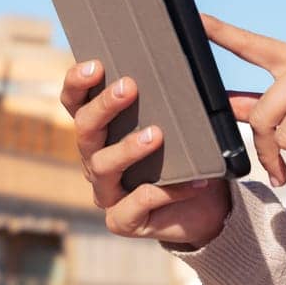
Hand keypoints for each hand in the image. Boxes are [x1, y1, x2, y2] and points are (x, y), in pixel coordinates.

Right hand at [60, 58, 236, 248]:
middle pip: (85, 130)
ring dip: (127, 147)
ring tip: (156, 135)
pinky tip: (191, 182)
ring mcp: (107, 192)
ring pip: (102, 166)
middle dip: (104, 106)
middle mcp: (96, 159)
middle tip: (129, 86)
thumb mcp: (182, 123)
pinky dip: (163, 191)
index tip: (95, 64)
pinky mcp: (123, 220)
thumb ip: (173, 100)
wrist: (209, 205)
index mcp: (103, 130)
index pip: (76, 103)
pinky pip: (134, 204)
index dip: (77, 83)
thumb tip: (186, 69)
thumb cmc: (190, 155)